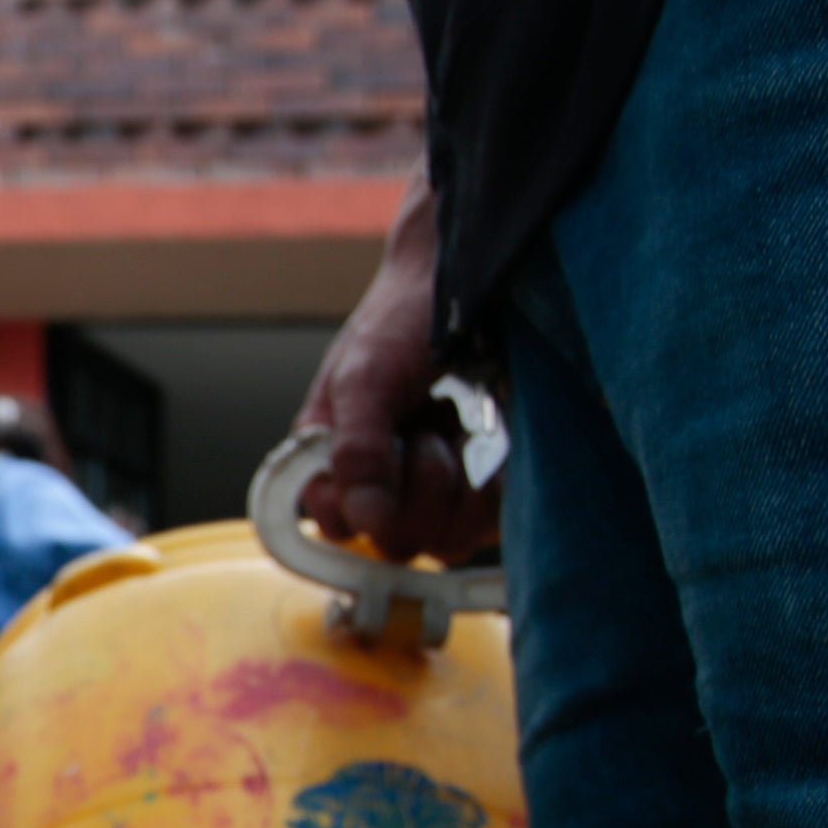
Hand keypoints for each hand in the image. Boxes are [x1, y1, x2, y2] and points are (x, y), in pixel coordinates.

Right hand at [298, 169, 492, 563]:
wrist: (471, 285)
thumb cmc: (402, 321)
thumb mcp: (365, 377)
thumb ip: (355, 448)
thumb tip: (362, 521)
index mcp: (332, 464)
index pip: (336, 528)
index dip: (363, 510)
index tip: (385, 461)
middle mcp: (380, 487)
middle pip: (398, 542)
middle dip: (421, 488)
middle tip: (428, 431)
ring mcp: (434, 495)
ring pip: (446, 541)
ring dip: (460, 485)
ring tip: (456, 428)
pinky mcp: (484, 494)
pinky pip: (491, 525)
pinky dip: (495, 489)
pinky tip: (488, 443)